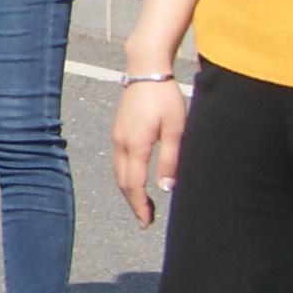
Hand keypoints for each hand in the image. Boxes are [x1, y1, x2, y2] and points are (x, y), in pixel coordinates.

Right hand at [112, 74, 185, 222]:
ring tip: (143, 204)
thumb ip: (170, 160)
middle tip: (146, 220)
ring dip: (129, 191)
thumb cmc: (164, 98)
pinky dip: (126, 177)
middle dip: (133, 203)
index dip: (140, 206)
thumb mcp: (175, 129)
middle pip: (123, 182)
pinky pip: (118, 162)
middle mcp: (120, 144)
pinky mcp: (118, 131)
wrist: (145, 70)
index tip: (146, 222)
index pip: (134, 185)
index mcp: (134, 146)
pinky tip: (136, 180)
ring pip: (119, 173)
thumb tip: (165, 188)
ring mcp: (116, 137)